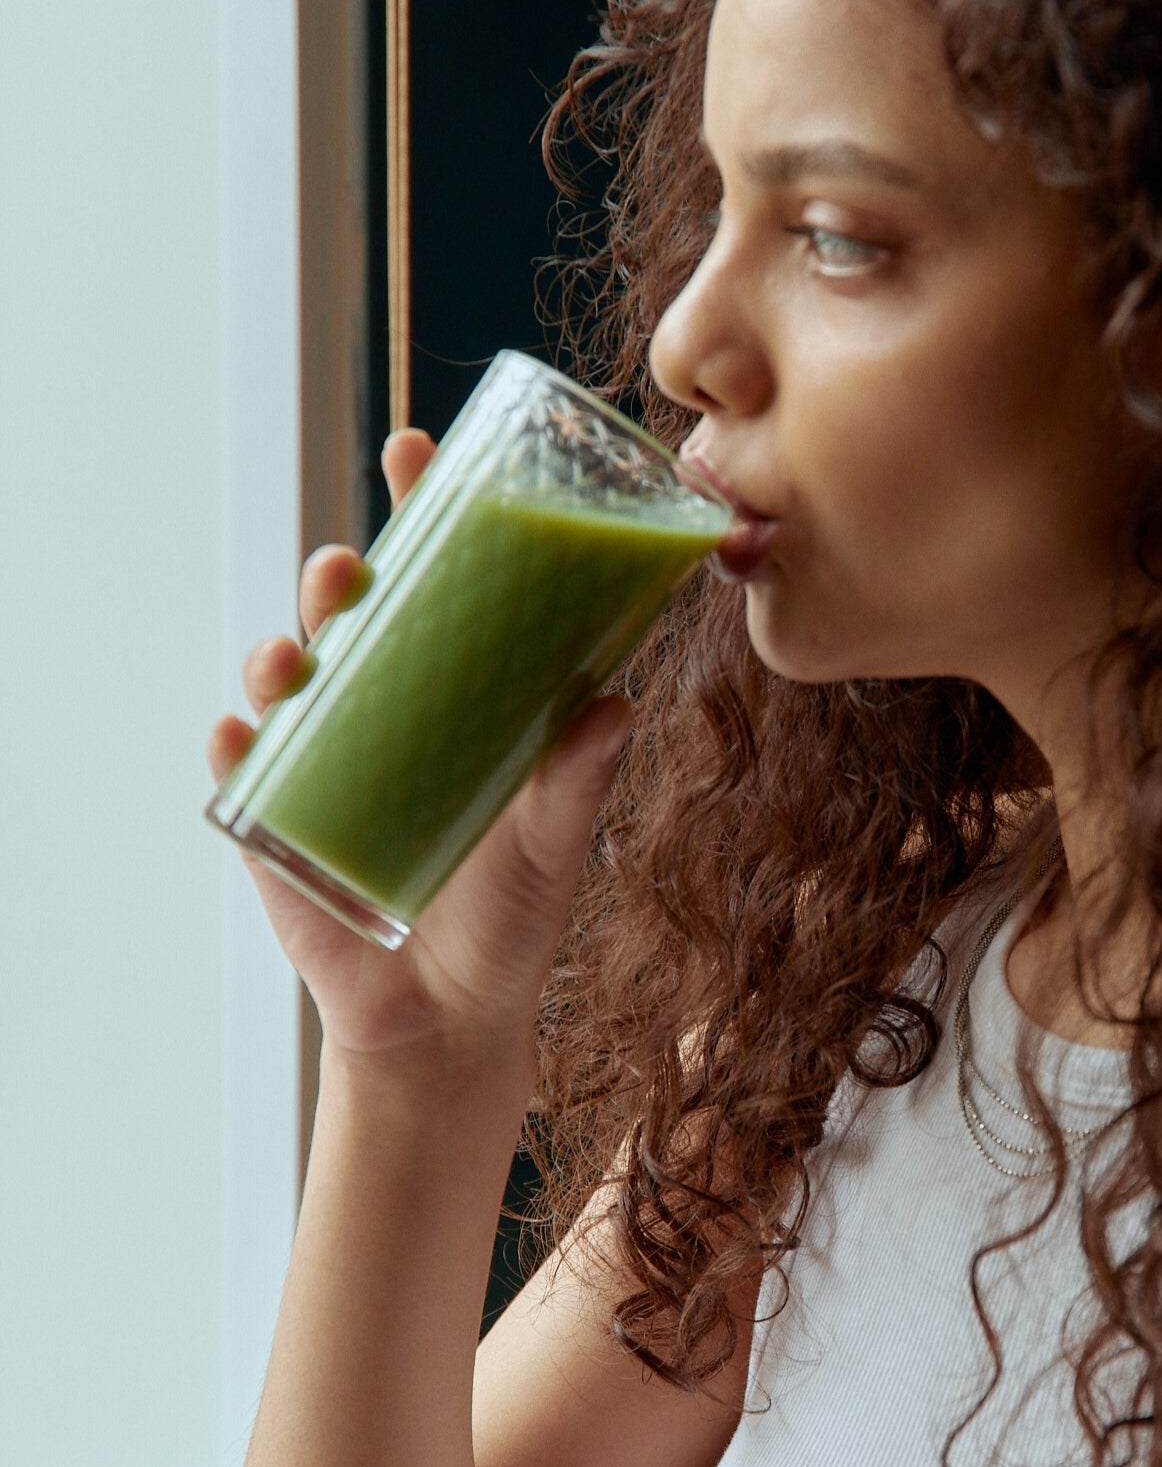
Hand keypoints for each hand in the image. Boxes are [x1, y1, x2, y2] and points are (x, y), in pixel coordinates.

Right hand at [207, 428, 632, 1085]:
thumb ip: (578, 779)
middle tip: (352, 565)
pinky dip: (239, 747)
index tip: (417, 447)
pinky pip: (246, 773)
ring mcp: (326, 762)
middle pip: (352, 615)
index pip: (439, 584)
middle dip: (342, 576)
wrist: (452, 1019)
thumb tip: (616, 706)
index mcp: (459, 693)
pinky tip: (245, 732)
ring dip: (284, 649)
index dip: (424, 513)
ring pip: (289, 679)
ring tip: (297, 648)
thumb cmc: (511, 913)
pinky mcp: (278, 826)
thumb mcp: (554, 841)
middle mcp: (387, 711)